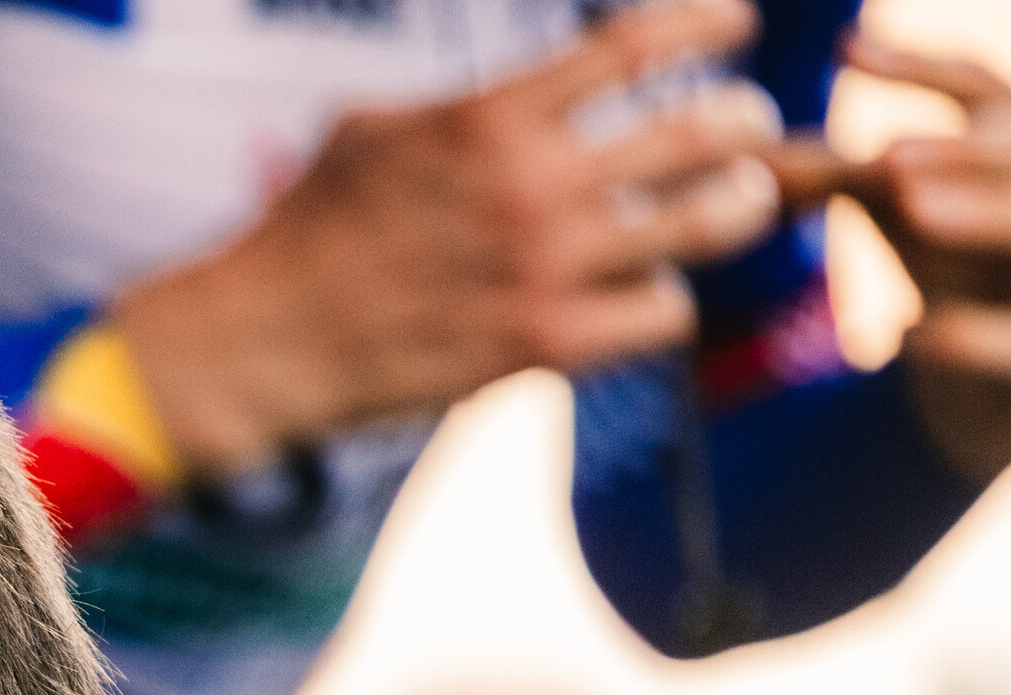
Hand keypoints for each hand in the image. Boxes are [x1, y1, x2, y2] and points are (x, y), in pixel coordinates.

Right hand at [111, 0, 783, 478]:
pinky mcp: (545, 345)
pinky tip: (646, 294)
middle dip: (740, 122)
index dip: (707, 24)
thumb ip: (455, 105)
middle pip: (699, 130)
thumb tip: (511, 85)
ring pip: (707, 222)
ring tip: (735, 201)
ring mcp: (544, 269)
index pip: (635, 46)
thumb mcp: (368, 130)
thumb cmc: (308, 232)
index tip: (735, 25)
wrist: (266, 343)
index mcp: (489, 119)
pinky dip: (666, 301)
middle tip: (743, 126)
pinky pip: (665, 313)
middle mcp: (530, 187)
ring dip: (735, 206)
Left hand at [798, 39, 1010, 487]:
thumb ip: (835, 175)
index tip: (840, 50)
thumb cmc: (957, 274)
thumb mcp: (897, 214)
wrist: (998, 390)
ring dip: (986, 215)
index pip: (986, 90)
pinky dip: (977, 338)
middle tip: (885, 155)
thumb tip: (741, 147)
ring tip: (912, 211)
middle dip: (963, 149)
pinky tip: (910, 337)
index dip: (921, 68)